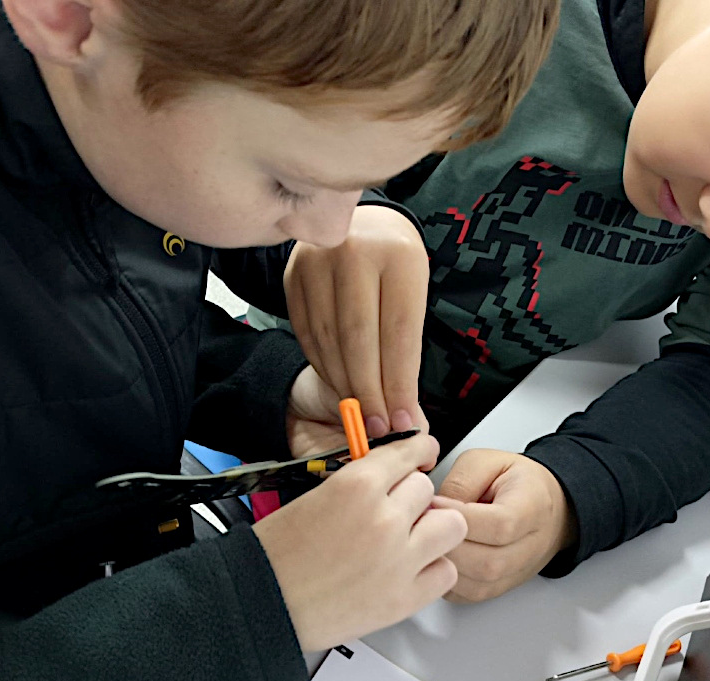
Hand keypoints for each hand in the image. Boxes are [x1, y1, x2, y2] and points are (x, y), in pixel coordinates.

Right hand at [253, 434, 465, 650]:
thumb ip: (359, 485)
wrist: (261, 605)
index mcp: (357, 486)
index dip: (416, 452)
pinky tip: (410, 571)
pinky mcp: (405, 598)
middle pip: (427, 488)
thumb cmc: (276, 556)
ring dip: (433, 529)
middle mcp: (385, 519)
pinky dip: (432, 569)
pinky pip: (446, 570)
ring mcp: (400, 559)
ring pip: (450, 525)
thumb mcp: (315, 497)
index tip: (423, 453)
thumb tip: (391, 479)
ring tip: (411, 541)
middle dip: (412, 498)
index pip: (408, 452)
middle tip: (395, 512)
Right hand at [285, 205, 429, 438]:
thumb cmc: (396, 265)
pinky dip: (323, 365)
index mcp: (398, 256)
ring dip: (344, 384)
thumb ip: (409, 349)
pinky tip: (338, 383)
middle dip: (369, 392)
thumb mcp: (416, 293)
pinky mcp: (293, 274)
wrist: (365, 223)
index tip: (403, 419)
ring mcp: (317, 261)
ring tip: (360, 412)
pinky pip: (307, 333)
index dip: (399, 382)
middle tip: (379, 428)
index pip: (399, 333)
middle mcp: (354, 252)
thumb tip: (409, 416)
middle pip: (359, 339)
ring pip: (329, 340)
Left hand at [433, 449, 577, 602]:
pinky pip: (467, 596)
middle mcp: (530, 547)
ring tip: (426, 541)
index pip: (499, 525)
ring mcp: (516, 573)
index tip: (433, 503)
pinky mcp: (498, 588)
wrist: (546, 506)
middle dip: (446, 545)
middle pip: (487, 563)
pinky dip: (445, 581)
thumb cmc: (516, 483)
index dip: (460, 518)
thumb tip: (433, 507)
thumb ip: (460, 482)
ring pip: (476, 585)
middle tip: (422, 525)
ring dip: (444, 565)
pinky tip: (437, 558)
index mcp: (532, 508)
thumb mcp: (487, 462)